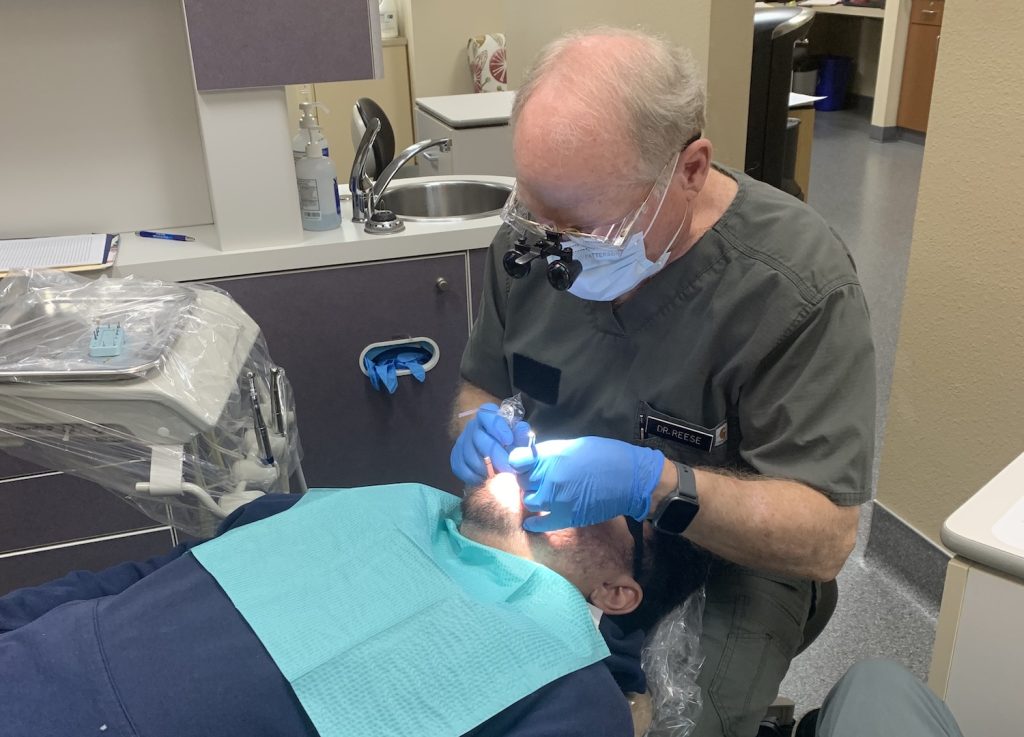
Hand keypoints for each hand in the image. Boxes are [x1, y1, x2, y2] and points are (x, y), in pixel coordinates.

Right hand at [450, 403, 532, 484]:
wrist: (501, 464)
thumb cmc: (514, 448)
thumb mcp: (521, 440)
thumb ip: (522, 436)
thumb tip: (522, 430)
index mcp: (488, 415)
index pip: (487, 414)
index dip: (497, 426)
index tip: (509, 441)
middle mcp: (472, 426)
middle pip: (478, 438)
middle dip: (495, 454)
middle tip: (508, 468)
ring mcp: (462, 442)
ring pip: (469, 455)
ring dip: (486, 468)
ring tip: (500, 475)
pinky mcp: (456, 458)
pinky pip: (462, 468)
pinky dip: (475, 476)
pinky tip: (487, 478)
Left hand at [508, 437, 664, 531]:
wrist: (631, 478)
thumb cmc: (606, 456)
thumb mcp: (574, 445)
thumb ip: (551, 453)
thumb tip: (534, 459)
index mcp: (552, 456)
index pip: (517, 459)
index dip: (519, 462)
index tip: (525, 464)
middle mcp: (549, 477)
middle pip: (522, 481)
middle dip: (528, 480)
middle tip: (539, 480)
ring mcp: (556, 499)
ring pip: (530, 501)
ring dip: (534, 498)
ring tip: (544, 496)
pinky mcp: (566, 517)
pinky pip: (541, 524)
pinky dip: (534, 524)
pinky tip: (531, 523)